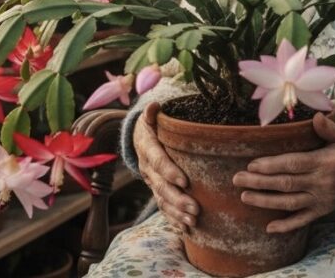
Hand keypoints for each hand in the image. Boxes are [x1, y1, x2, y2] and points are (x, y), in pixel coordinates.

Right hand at [133, 102, 198, 229]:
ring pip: (162, 200)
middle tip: (195, 208)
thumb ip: (152, 113)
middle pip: (161, 186)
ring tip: (193, 220)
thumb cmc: (152, 125)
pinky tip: (185, 228)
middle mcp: (147, 168)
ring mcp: (151, 182)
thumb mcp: (150, 117)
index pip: (158, 161)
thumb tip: (154, 105)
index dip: (169, 172)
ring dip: (177, 213)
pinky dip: (173, 219)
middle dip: (178, 199)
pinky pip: (163, 207)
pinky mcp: (156, 191)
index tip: (185, 181)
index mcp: (147, 148)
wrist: (139, 139)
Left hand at [232, 112, 334, 233]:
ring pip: (289, 203)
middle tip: (237, 179)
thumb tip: (317, 116)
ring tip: (244, 197)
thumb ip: (329, 128)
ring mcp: (320, 199)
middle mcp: (320, 182)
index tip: (252, 164)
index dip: (272, 165)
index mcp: (324, 162)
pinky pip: (302, 220)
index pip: (293, 164)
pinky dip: (286, 225)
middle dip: (259, 182)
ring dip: (265, 201)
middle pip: (285, 183)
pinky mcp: (321, 211)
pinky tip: (269, 227)